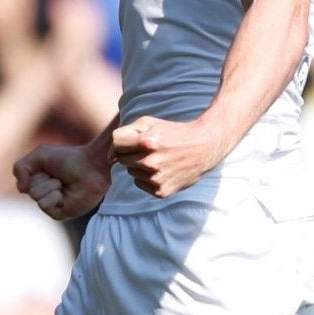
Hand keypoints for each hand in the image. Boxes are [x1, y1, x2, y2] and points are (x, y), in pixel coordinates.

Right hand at [13, 140, 110, 221]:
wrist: (92, 168)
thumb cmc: (70, 159)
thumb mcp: (40, 154)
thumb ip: (21, 167)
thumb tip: (21, 189)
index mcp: (38, 178)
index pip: (22, 180)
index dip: (32, 171)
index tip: (48, 166)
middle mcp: (43, 192)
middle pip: (28, 189)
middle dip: (43, 178)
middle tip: (59, 175)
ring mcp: (51, 203)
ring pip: (35, 197)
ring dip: (50, 186)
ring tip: (63, 184)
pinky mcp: (59, 213)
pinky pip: (44, 205)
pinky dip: (54, 196)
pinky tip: (64, 194)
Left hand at [111, 115, 226, 198]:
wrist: (204, 147)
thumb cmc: (173, 132)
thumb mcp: (150, 122)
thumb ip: (124, 133)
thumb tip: (109, 158)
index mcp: (147, 142)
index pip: (116, 144)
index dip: (123, 142)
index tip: (135, 140)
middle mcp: (151, 162)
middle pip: (122, 160)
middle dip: (132, 153)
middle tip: (152, 149)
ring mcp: (156, 178)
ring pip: (131, 173)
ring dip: (141, 166)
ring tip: (160, 159)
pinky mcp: (161, 191)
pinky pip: (141, 184)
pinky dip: (148, 178)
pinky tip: (164, 170)